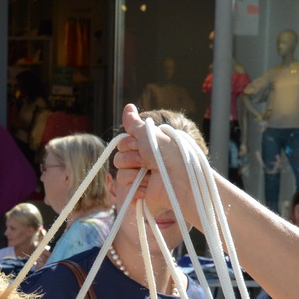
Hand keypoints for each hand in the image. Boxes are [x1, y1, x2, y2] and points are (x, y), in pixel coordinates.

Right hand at [115, 104, 200, 226]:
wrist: (179, 179)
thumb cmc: (167, 153)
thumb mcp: (149, 134)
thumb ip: (135, 123)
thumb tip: (128, 106)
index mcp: (146, 145)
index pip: (123, 143)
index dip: (129, 144)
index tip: (141, 146)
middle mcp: (143, 160)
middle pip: (119, 158)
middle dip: (131, 159)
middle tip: (147, 161)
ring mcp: (142, 177)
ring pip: (121, 174)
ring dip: (135, 174)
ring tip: (151, 176)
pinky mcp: (142, 192)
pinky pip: (127, 189)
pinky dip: (137, 188)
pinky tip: (149, 187)